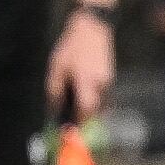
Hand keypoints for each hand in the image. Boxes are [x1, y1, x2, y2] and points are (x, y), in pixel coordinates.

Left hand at [48, 0, 117, 124]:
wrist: (93, 29)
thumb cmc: (72, 48)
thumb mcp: (57, 69)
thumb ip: (55, 92)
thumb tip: (55, 112)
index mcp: (87, 82)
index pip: (86, 112)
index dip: (79, 126)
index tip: (70, 135)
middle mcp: (102, 86)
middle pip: (94, 113)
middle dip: (82, 121)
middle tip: (69, 127)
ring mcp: (109, 83)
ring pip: (99, 106)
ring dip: (87, 112)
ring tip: (73, 111)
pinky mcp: (110, 80)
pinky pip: (102, 98)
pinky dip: (92, 103)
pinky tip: (81, 99)